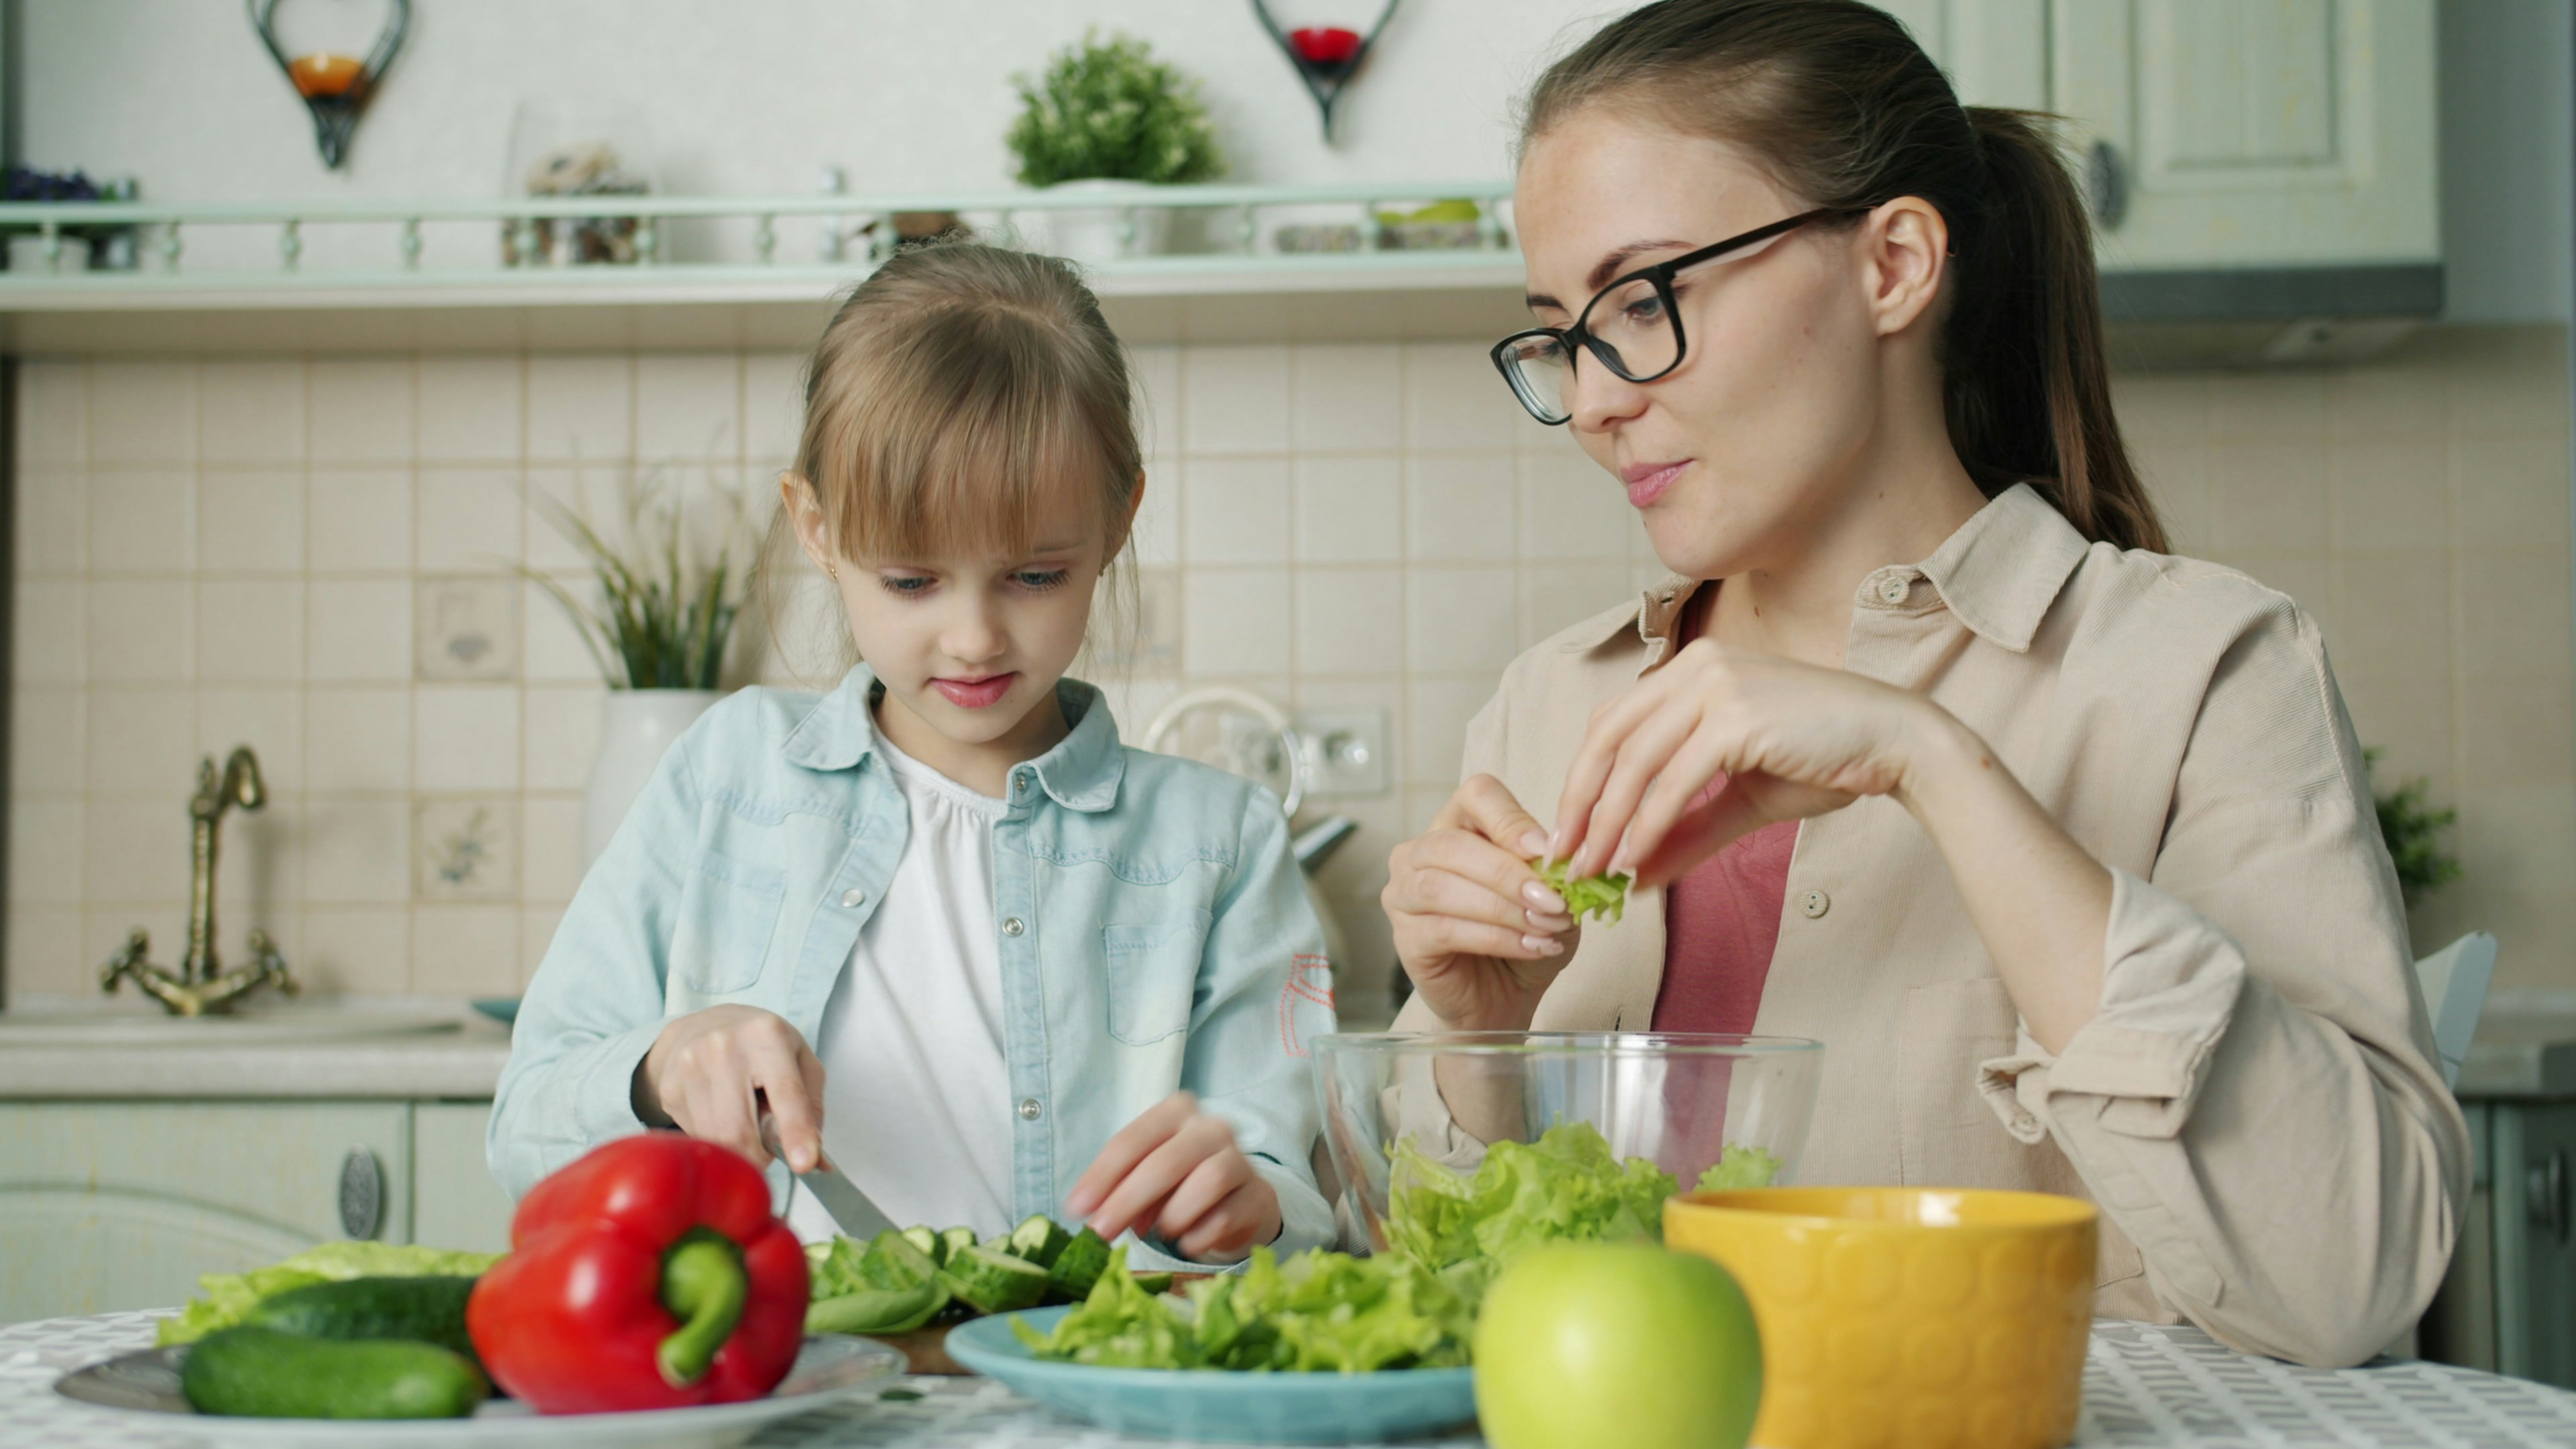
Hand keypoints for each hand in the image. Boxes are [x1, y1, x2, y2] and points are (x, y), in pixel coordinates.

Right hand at [633, 1005, 827, 1172]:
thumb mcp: (798, 1059)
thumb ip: (811, 1106)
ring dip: (736, 1150)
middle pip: (740, 1130)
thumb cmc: (760, 1046)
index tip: (805, 1164)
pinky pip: (696, 1136)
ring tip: (744, 1125)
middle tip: (767, 1153)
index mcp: (766, 1036)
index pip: (785, 1093)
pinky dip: (714, 1139)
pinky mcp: (670, 1088)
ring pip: (716, 1140)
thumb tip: (819, 1162)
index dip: (796, 1131)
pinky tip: (719, 1115)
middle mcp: (724, 1047)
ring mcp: (690, 1066)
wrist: (702, 1027)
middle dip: (759, 1158)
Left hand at [1065, 1092, 1281, 1262]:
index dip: (1101, 1177)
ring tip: (1161, 1231)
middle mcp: (1211, 1127)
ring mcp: (1241, 1159)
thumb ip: (1120, 1189)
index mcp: (1176, 1112)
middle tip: (1100, 1233)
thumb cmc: (1179, 1184)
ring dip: (1172, 1216)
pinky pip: (1225, 1217)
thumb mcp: (1145, 1178)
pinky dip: (1197, 1235)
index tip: (1076, 1210)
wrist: (1237, 1202)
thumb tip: (1091, 1215)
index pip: (1132, 1141)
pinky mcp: (1258, 1195)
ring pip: (1206, 1182)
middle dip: (1127, 1201)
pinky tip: (1187, 1241)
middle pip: (1165, 1162)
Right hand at [1383, 775, 1579, 1031]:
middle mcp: (1420, 851)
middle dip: (1509, 873)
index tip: (1548, 852)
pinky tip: (1528, 947)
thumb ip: (1549, 873)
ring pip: (1441, 886)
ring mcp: (1403, 893)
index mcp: (1459, 824)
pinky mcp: (1404, 937)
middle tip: (1553, 902)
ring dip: (1502, 908)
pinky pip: (1443, 928)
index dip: (1512, 820)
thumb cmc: (1524, 936)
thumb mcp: (1550, 897)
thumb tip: (1556, 859)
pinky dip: (1494, 937)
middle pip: (1453, 843)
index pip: (1477, 795)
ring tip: (1544, 928)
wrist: (1504, 998)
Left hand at [1554, 638, 1943, 888]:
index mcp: (1693, 668)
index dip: (1582, 778)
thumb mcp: (1741, 797)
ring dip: (1608, 823)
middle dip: (1581, 802)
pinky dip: (1647, 825)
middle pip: (1609, 737)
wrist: (1897, 744)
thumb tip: (1634, 875)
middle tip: (1565, 858)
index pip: (1613, 722)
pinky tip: (1635, 860)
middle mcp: (1698, 666)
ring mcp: (1717, 686)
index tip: (1569, 832)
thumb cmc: (1825, 760)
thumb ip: (1686, 828)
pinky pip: (1674, 781)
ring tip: (1595, 870)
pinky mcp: (1737, 717)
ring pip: (1635, 761)